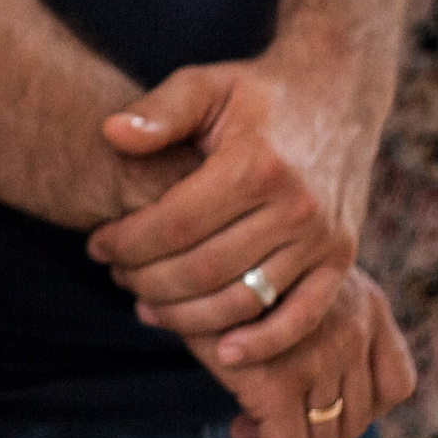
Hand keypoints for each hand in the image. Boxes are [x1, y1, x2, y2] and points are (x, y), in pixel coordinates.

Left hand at [87, 41, 379, 364]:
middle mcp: (296, 207)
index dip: (127, 242)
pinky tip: (222, 353)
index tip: (95, 245)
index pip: (175, 224)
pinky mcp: (342, 260)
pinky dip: (264, 343)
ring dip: (188, 316)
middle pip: (204, 269)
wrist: (337, 93)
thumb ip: (159, 111)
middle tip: (116, 277)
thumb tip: (111, 133)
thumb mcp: (204, 85)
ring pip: (245, 300)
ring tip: (146, 307)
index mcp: (255, 165)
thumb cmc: (255, 92)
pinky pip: (303, 316)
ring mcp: (324, 239)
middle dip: (147, 281)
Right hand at [197, 268, 413, 437]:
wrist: (187, 236)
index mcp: (367, 304)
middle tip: (266, 428)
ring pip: (322, 437)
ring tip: (247, 435)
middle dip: (313, 432)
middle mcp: (353, 330)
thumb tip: (323, 381)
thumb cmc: (229, 254)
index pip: (394, 384)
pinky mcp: (275, 382)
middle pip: (355, 416)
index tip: (313, 410)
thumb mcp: (292, 275)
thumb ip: (316, 317)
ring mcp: (319, 358)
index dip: (358, 408)